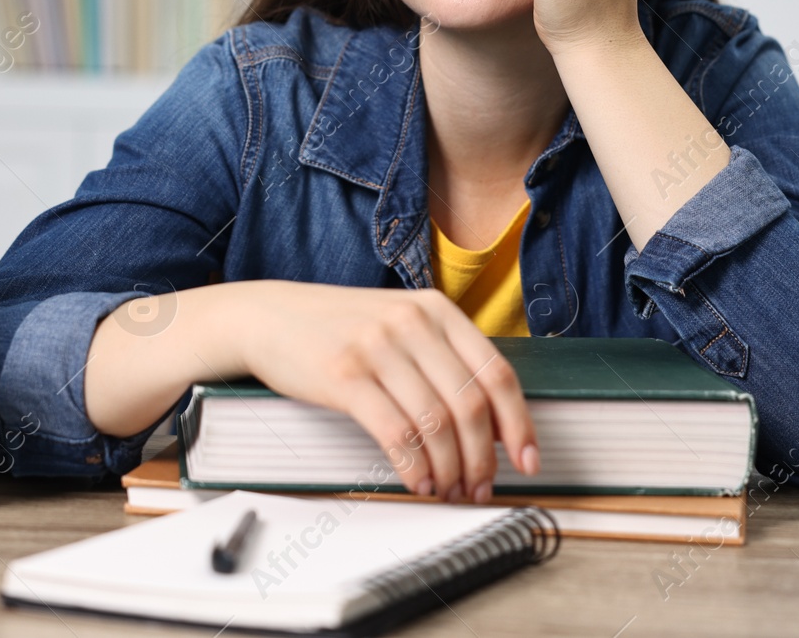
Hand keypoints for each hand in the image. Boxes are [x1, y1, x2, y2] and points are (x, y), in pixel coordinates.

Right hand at [237, 281, 539, 501]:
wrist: (269, 317)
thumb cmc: (339, 328)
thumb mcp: (399, 323)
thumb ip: (443, 357)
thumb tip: (493, 422)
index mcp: (437, 309)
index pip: (497, 372)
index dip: (520, 424)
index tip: (529, 460)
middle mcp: (412, 323)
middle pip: (471, 405)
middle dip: (483, 458)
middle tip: (481, 487)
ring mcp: (378, 347)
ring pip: (436, 423)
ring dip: (450, 469)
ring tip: (448, 490)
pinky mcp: (345, 375)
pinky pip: (396, 433)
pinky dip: (414, 467)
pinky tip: (418, 482)